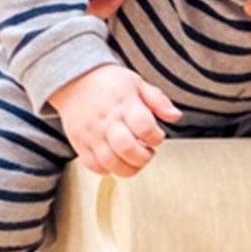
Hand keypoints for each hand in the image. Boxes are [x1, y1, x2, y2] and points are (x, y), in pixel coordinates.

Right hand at [49, 65, 180, 177]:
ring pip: (111, 163)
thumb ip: (158, 101)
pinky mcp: (80, 144)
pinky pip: (94, 166)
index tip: (157, 136)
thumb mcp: (137, 83)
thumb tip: (175, 116)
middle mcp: (107, 121)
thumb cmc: (108, 83)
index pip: (144, 127)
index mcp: (124, 104)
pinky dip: (109, 170)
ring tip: (135, 159)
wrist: (75, 81)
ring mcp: (92, 135)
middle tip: (148, 152)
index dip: (156, 137)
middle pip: (127, 149)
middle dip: (144, 157)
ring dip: (129, 168)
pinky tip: (117, 161)